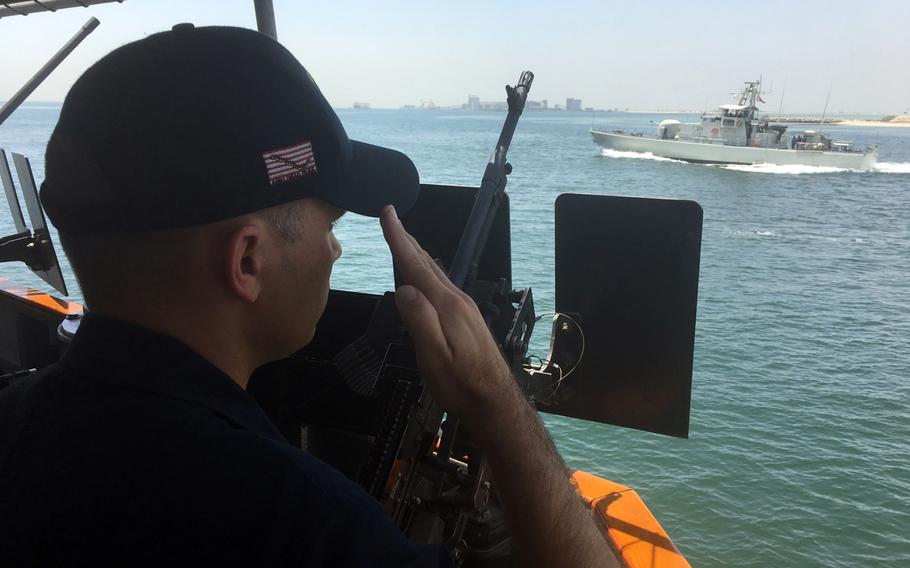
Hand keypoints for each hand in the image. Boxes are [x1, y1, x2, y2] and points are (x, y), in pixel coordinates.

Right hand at [379, 205, 516, 427]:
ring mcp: (465, 308)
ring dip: (417, 255)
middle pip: (427, 264)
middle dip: (407, 240)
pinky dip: (427, 272)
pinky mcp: (467, 318)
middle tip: (391, 218)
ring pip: (436, 274)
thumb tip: (404, 289)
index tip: (387, 214)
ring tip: (403, 241)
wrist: (495, 401)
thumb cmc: (462, 385)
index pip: (416, 266)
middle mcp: (457, 300)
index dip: (399, 239)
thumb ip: (420, 322)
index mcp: (446, 306)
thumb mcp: (435, 358)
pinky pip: (442, 285)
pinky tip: (425, 276)